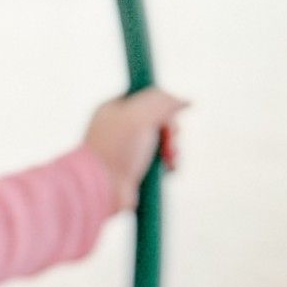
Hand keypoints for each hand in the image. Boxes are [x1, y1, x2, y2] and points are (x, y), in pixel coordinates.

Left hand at [82, 89, 187, 213]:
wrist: (102, 188)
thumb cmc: (115, 150)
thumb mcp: (140, 115)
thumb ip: (163, 102)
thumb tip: (184, 101)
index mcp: (114, 109)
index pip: (146, 98)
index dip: (161, 106)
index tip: (166, 115)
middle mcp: (121, 129)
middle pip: (159, 121)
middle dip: (170, 130)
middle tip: (170, 137)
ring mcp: (128, 151)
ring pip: (163, 143)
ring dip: (172, 149)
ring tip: (169, 158)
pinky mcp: (137, 171)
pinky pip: (161, 163)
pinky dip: (168, 165)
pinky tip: (168, 169)